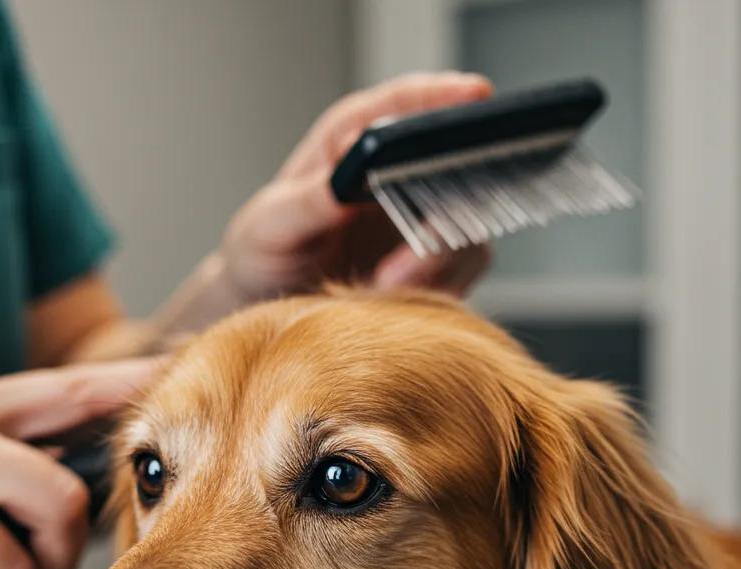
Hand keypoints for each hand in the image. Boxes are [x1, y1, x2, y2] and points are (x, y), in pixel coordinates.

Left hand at [221, 72, 493, 302]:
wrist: (274, 302)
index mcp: (354, 137)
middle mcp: (399, 168)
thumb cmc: (265, 250)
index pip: (409, 101)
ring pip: (467, 223)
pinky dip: (437, 286)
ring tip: (382, 287)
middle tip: (416, 248)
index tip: (475, 96)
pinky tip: (394, 299)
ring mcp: (425, 213)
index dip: (446, 95)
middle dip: (446, 203)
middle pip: (456, 163)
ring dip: (435, 260)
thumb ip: (306, 204)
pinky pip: (463, 269)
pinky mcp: (439, 259)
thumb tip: (341, 185)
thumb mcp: (270, 226)